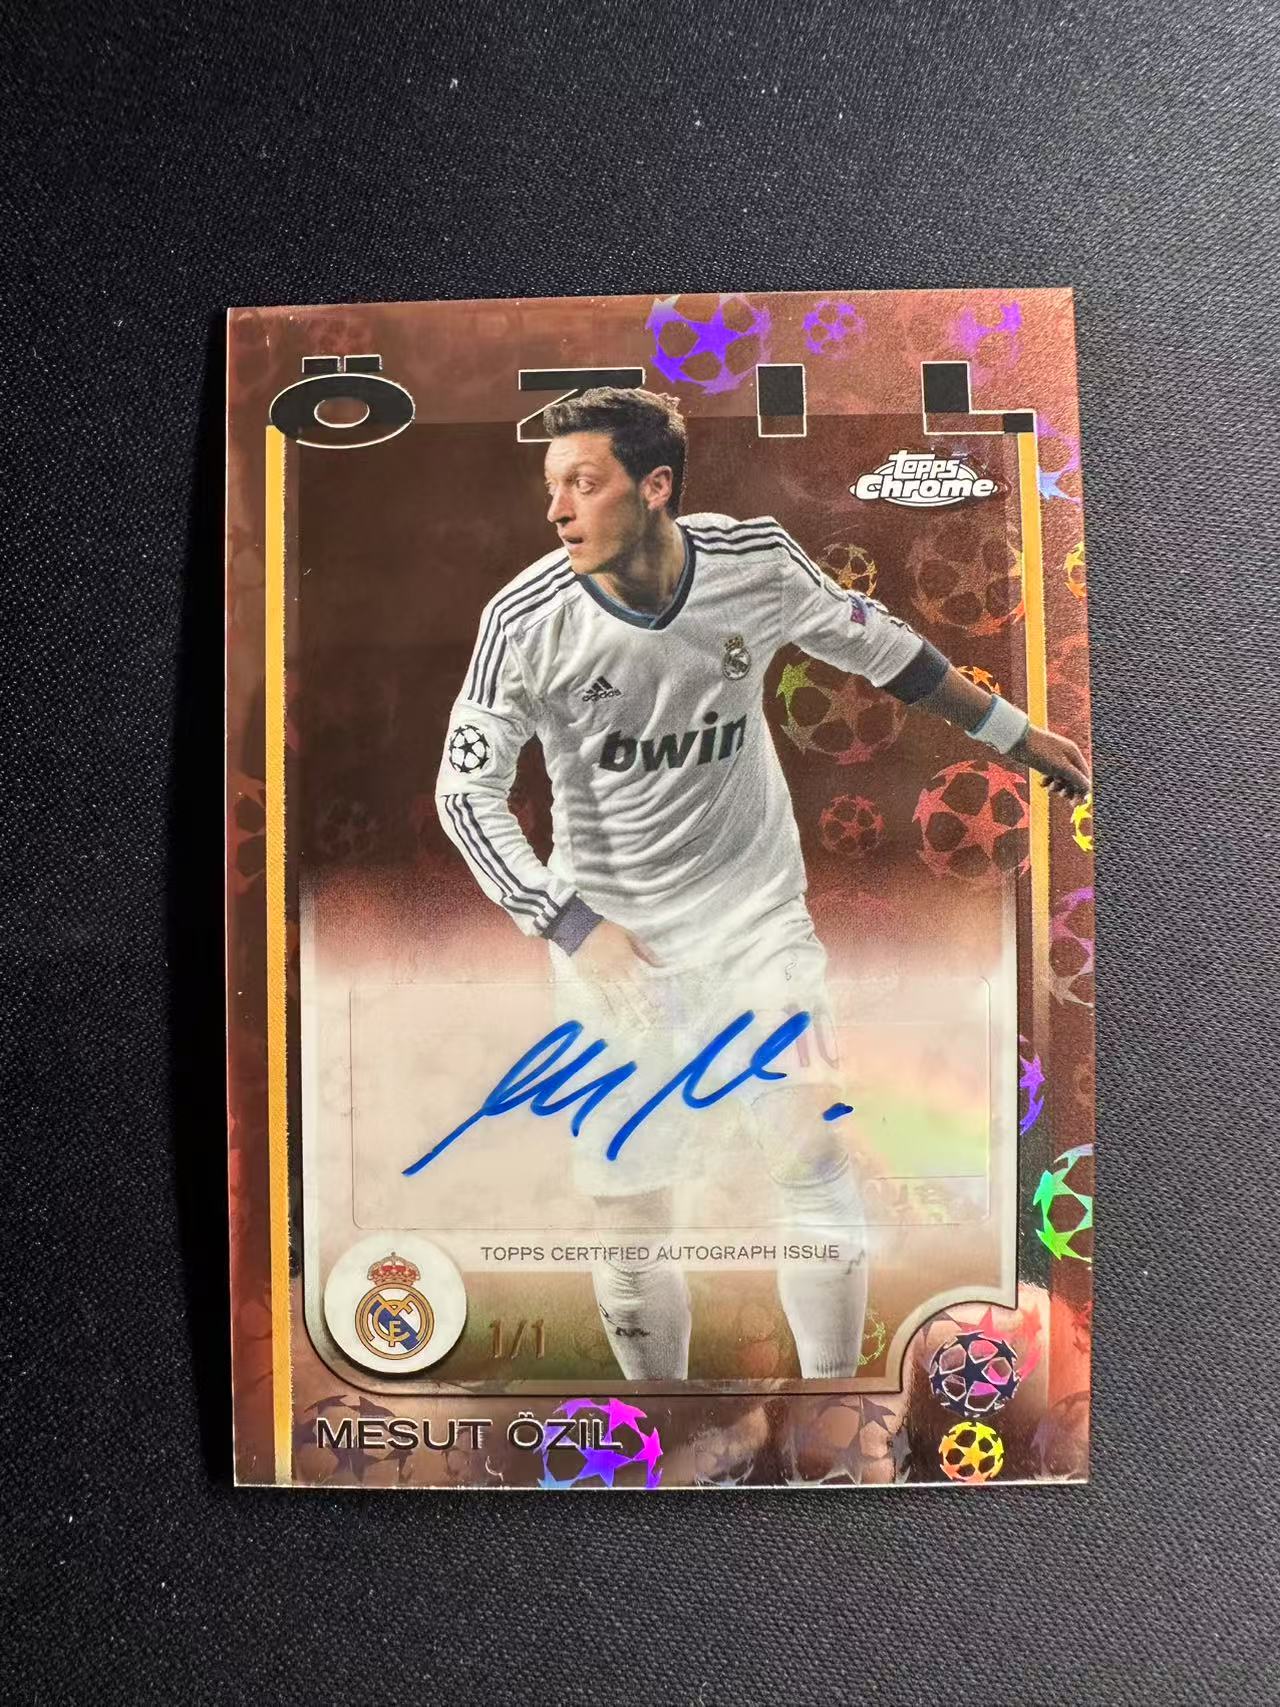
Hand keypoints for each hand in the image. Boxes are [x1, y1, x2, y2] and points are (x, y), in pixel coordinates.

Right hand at [573, 920, 663, 1035]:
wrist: (577, 928)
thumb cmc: (605, 931)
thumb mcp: (629, 935)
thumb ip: (645, 951)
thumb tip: (661, 964)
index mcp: (628, 960)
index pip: (643, 982)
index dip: (651, 996)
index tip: (659, 1009)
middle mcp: (617, 971)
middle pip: (632, 994)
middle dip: (641, 1010)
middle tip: (650, 1025)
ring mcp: (603, 978)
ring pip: (617, 999)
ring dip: (626, 1014)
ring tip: (635, 1028)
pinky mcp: (589, 981)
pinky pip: (600, 998)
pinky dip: (607, 1010)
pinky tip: (613, 1021)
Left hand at [1009, 724, 1090, 801]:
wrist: (1016, 740)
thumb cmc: (1040, 752)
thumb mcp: (1060, 767)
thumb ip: (1075, 777)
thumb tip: (1088, 789)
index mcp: (1074, 754)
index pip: (1084, 775)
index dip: (1083, 789)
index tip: (1078, 803)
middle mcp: (1067, 755)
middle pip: (1074, 777)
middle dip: (1071, 789)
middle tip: (1068, 802)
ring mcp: (1055, 758)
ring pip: (1062, 777)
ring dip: (1059, 786)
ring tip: (1050, 790)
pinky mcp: (1044, 760)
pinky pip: (1050, 774)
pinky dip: (1048, 781)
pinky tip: (1041, 784)